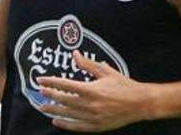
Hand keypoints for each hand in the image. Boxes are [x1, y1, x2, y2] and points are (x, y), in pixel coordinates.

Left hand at [37, 50, 151, 131]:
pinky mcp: (96, 126)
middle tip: (39, 92)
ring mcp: (92, 117)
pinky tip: (57, 121)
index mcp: (92, 89)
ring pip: (67, 114)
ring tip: (42, 107)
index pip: (65, 85)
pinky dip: (65, 124)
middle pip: (63, 100)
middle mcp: (90, 104)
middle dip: (50, 95)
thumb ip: (89, 65)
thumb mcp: (107, 72)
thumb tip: (75, 55)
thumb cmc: (125, 86)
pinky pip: (76, 126)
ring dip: (53, 110)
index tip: (41, 80)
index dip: (51, 82)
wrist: (140, 103)